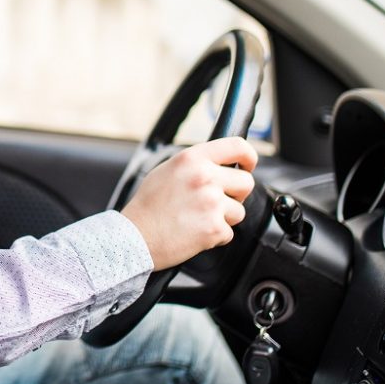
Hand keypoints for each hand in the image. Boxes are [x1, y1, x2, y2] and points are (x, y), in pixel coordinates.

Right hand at [120, 137, 258, 270]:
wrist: (135, 236)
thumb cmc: (147, 206)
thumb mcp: (167, 170)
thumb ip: (195, 164)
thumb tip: (220, 165)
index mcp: (193, 159)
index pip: (238, 147)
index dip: (249, 157)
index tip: (247, 165)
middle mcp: (205, 177)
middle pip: (246, 182)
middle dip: (236, 193)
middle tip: (217, 200)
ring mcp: (212, 203)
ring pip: (239, 210)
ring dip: (224, 217)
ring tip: (198, 218)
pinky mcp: (214, 228)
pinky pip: (228, 232)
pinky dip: (215, 235)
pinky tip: (195, 232)